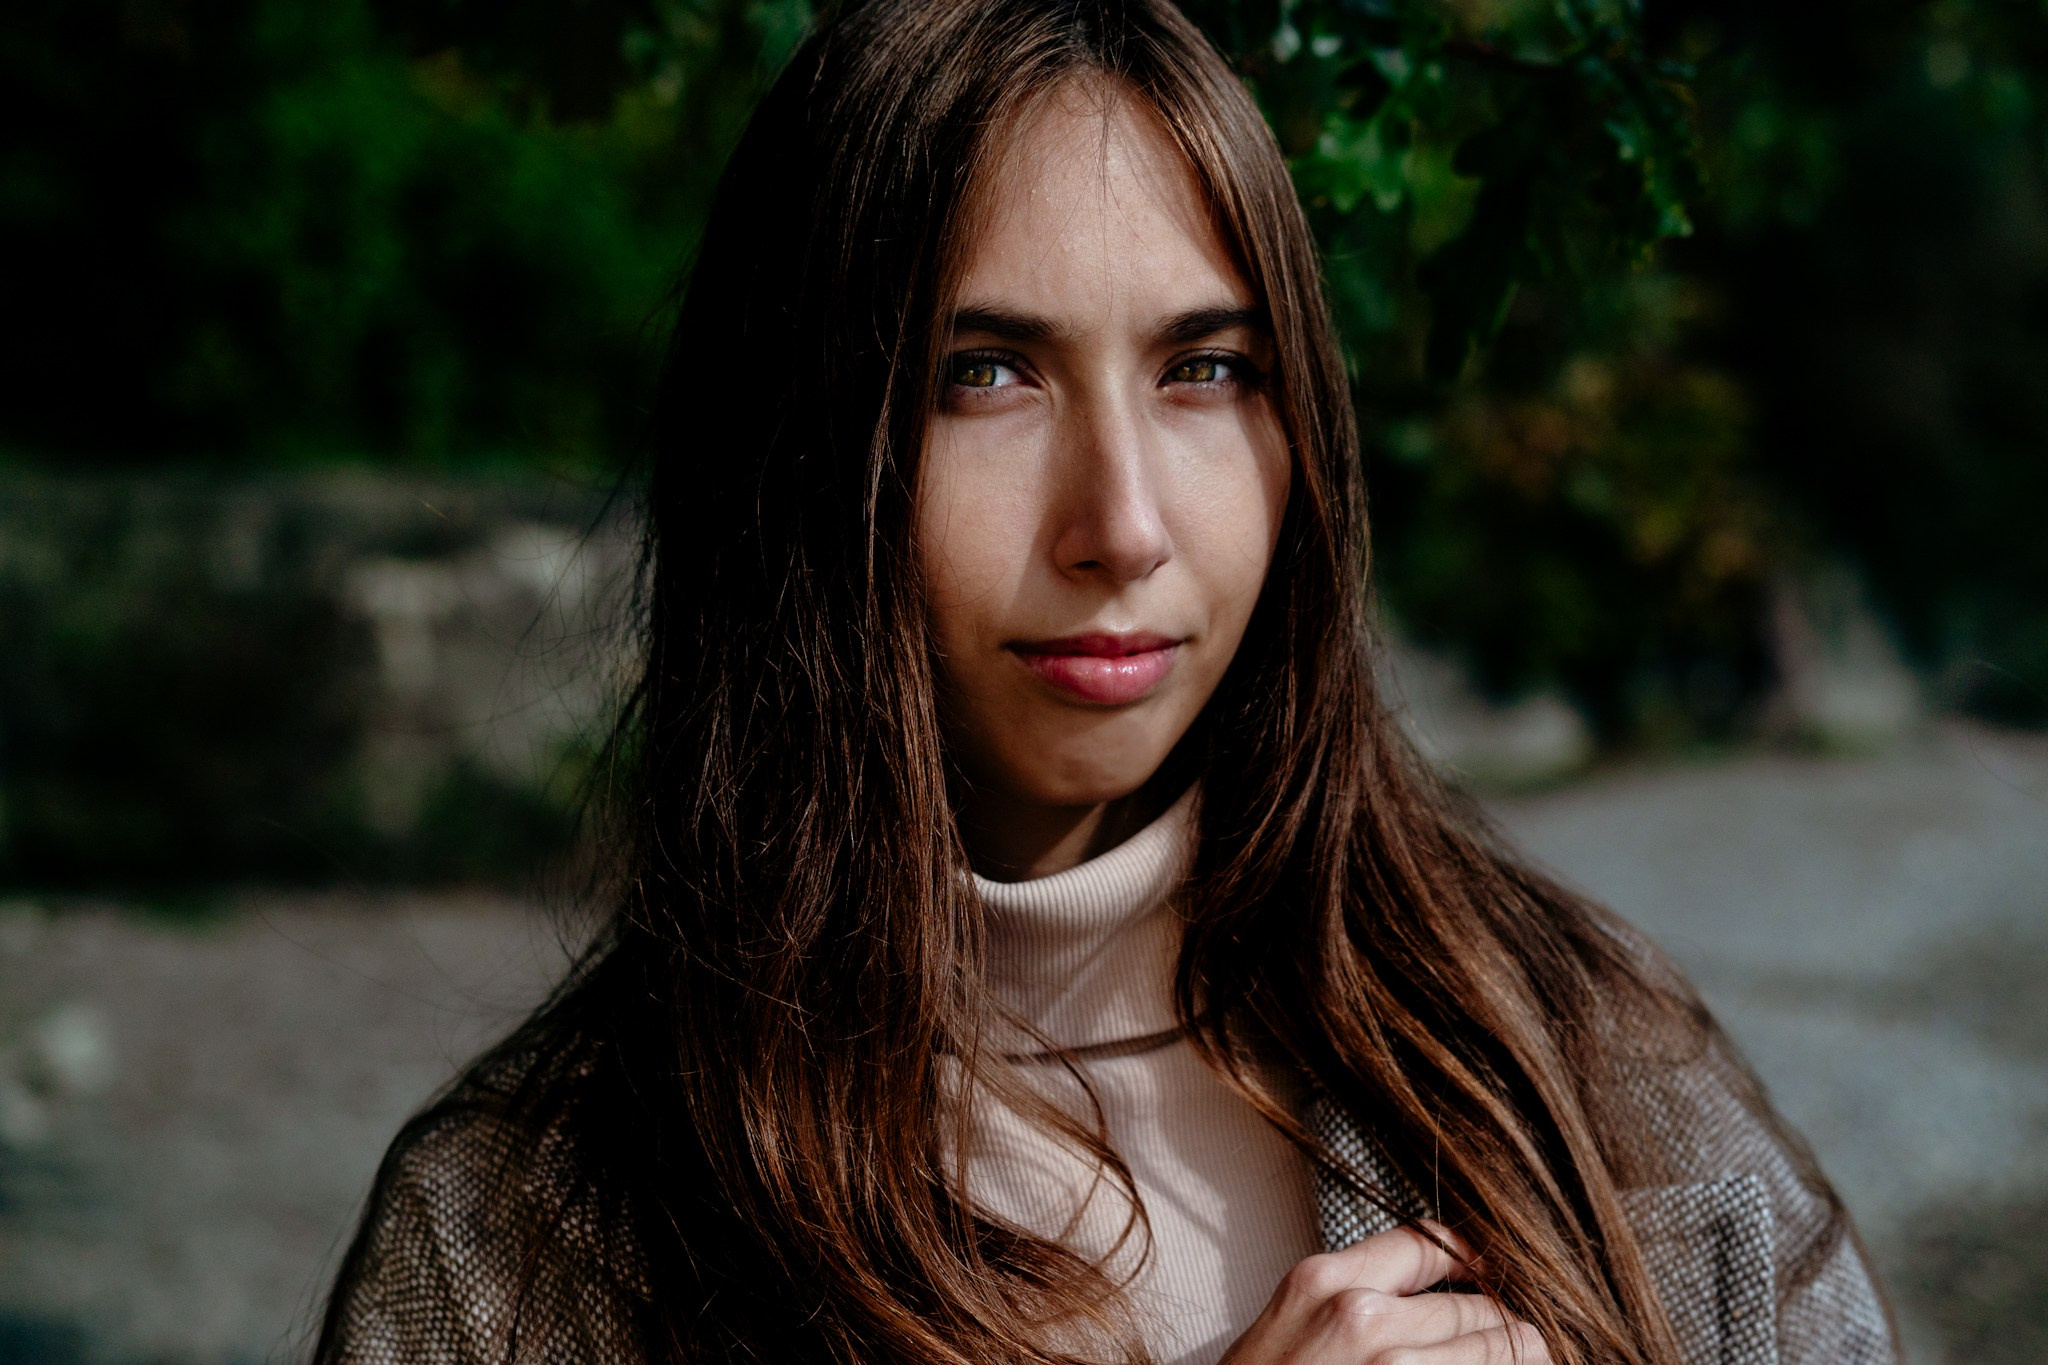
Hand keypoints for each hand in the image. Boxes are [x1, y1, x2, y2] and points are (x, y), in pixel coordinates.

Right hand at [1217, 1224, 1548, 1363]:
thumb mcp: (1288, 1325)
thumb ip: (1345, 1297)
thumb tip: (1421, 1294)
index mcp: (1324, 1281)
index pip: (1426, 1240)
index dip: (1471, 1256)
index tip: (1488, 1271)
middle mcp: (1362, 1316)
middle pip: (1473, 1301)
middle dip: (1497, 1321)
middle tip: (1511, 1336)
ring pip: (1500, 1344)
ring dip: (1513, 1355)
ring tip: (1522, 1358)